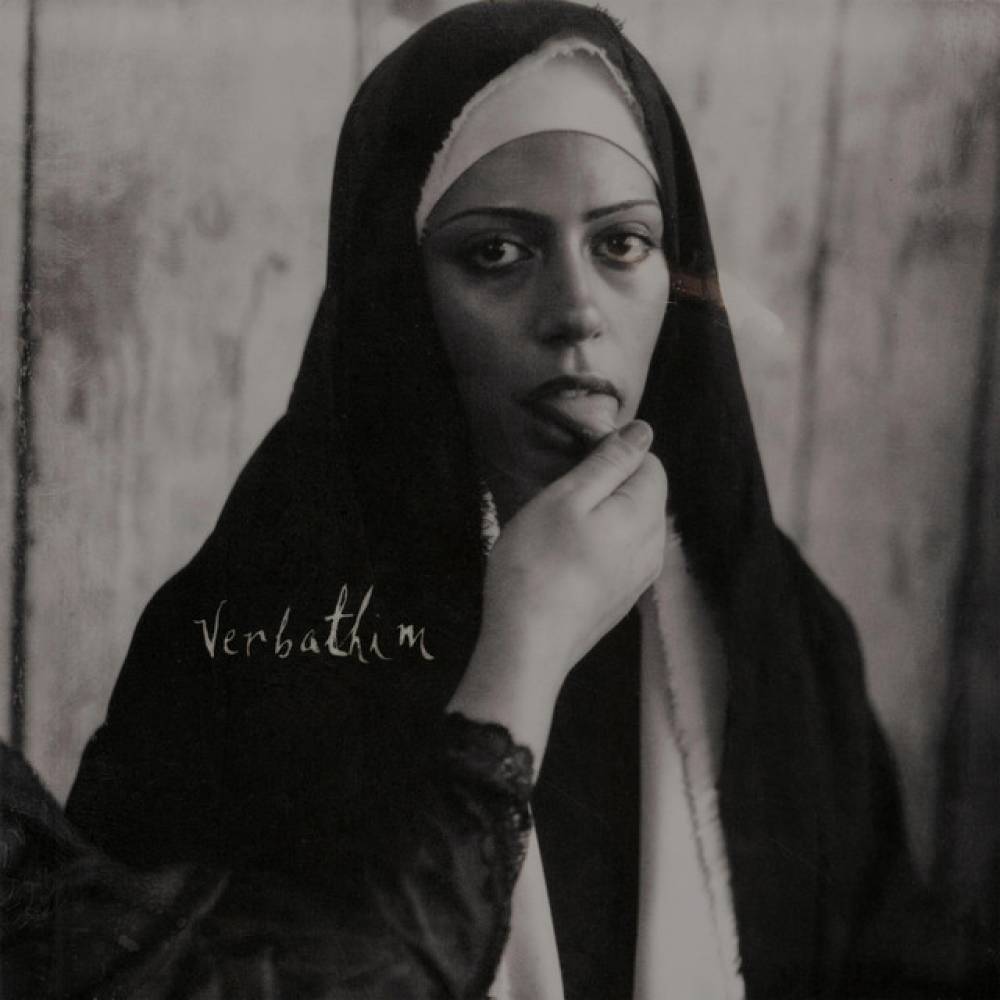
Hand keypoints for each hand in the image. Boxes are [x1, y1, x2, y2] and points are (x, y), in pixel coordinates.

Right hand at [448, 421, 666, 760]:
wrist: (528, 645)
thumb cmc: (538, 563)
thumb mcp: (567, 497)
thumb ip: (609, 462)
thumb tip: (644, 432)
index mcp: (645, 515)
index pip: (650, 463)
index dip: (611, 455)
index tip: (572, 469)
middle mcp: (655, 546)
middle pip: (642, 494)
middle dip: (605, 486)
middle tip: (558, 500)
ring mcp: (640, 577)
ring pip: (629, 524)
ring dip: (598, 516)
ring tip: (556, 531)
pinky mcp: (622, 598)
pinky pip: (619, 554)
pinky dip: (596, 545)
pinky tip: (562, 559)